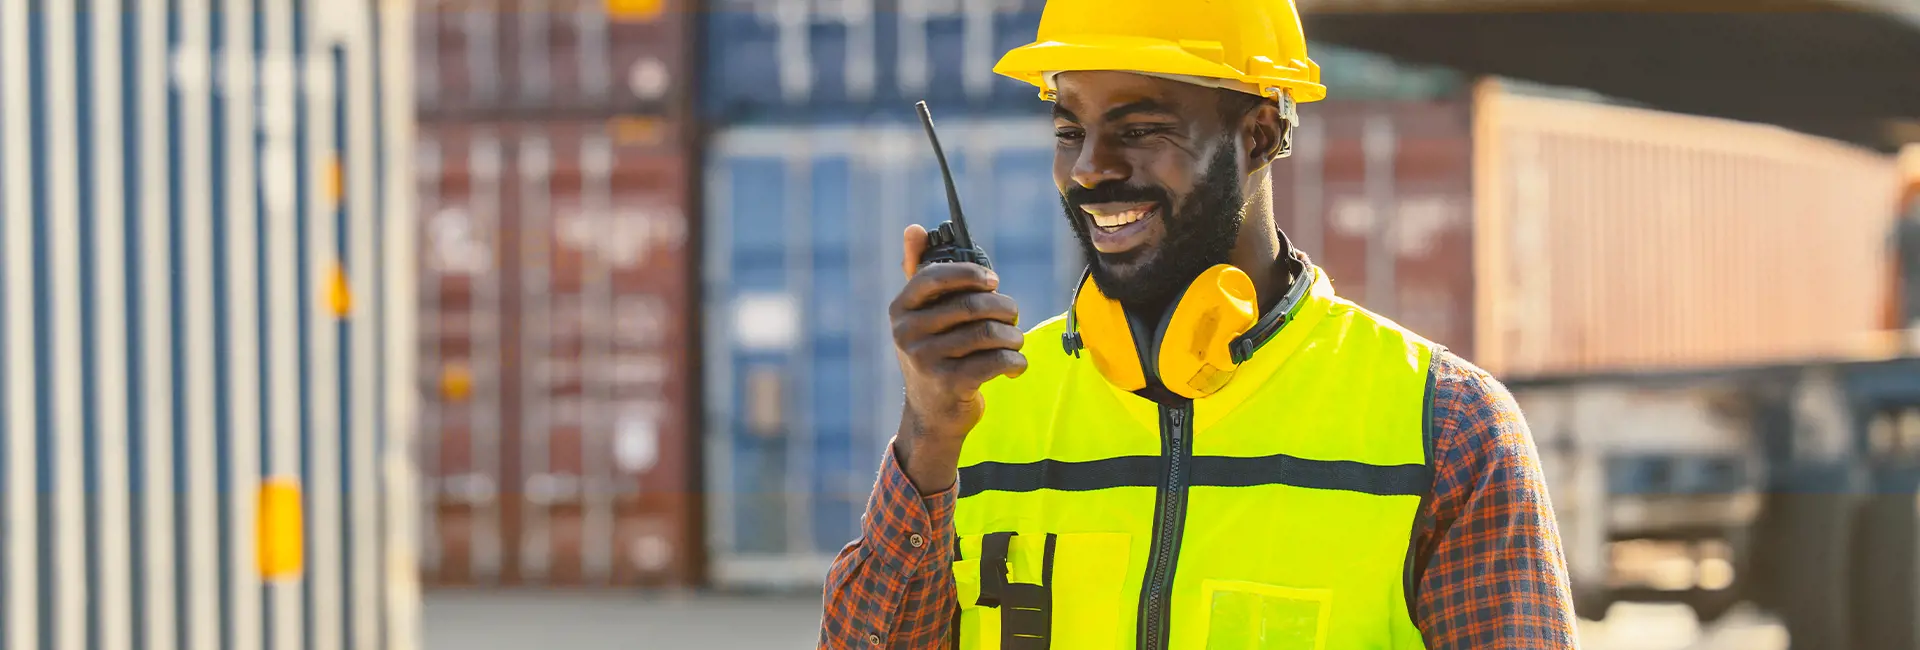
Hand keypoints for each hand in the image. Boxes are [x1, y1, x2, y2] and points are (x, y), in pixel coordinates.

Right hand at [889, 224, 1026, 492]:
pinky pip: (996, 361)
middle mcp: (906, 334)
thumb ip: (920, 272)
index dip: (970, 274)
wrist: (932, 416)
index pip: (935, 277)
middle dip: (1004, 308)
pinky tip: (1015, 367)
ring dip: (1013, 337)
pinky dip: (1015, 362)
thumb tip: (914, 227)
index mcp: (900, 309)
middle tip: (1013, 316)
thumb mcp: (922, 316)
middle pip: (972, 306)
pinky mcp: (948, 385)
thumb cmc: (935, 354)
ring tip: (1015, 342)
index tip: (993, 281)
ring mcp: (925, 360)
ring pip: (989, 334)